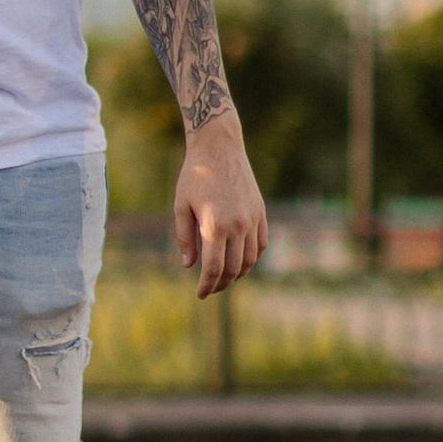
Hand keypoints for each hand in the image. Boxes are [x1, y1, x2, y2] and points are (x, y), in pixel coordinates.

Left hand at [174, 116, 267, 299]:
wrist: (219, 148)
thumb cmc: (194, 176)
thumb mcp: (181, 205)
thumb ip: (185, 238)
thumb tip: (189, 265)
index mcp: (214, 225)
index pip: (213, 268)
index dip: (207, 286)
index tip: (200, 294)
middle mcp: (237, 225)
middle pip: (233, 269)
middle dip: (221, 284)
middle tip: (210, 290)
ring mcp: (252, 219)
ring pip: (249, 260)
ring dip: (237, 274)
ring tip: (224, 279)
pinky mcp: (261, 213)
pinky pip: (260, 245)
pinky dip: (251, 259)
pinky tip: (239, 262)